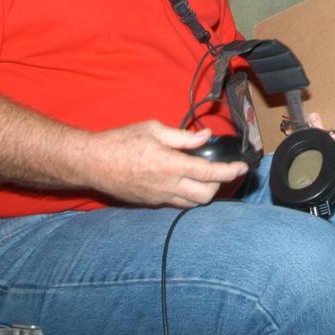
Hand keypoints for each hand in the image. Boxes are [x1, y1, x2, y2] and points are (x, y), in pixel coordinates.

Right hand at [84, 121, 248, 207]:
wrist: (92, 163)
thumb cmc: (120, 142)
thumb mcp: (153, 129)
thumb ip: (182, 136)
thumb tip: (205, 136)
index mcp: (171, 165)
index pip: (210, 174)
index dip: (230, 172)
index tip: (242, 168)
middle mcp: (168, 186)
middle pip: (206, 196)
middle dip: (219, 185)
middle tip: (220, 171)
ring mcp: (158, 197)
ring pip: (192, 204)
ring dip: (204, 193)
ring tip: (205, 177)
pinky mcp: (149, 203)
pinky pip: (176, 204)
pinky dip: (187, 196)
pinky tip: (184, 183)